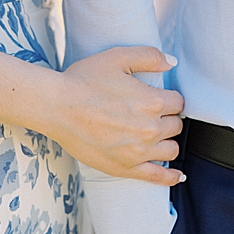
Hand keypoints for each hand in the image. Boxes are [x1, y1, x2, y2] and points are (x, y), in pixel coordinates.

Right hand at [45, 46, 184, 185]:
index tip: (155, 98)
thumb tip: (172, 62)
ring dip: (165, 141)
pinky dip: (171, 176)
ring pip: (171, 149)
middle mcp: (151, 128)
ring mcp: (139, 151)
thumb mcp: (115, 57)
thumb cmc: (81, 82)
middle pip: (175, 126)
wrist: (55, 107)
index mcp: (153, 101)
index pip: (178, 103)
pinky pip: (158, 177)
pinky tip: (176, 174)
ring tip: (150, 135)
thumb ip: (148, 56)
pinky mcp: (126, 167)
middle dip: (165, 118)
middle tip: (146, 114)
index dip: (167, 98)